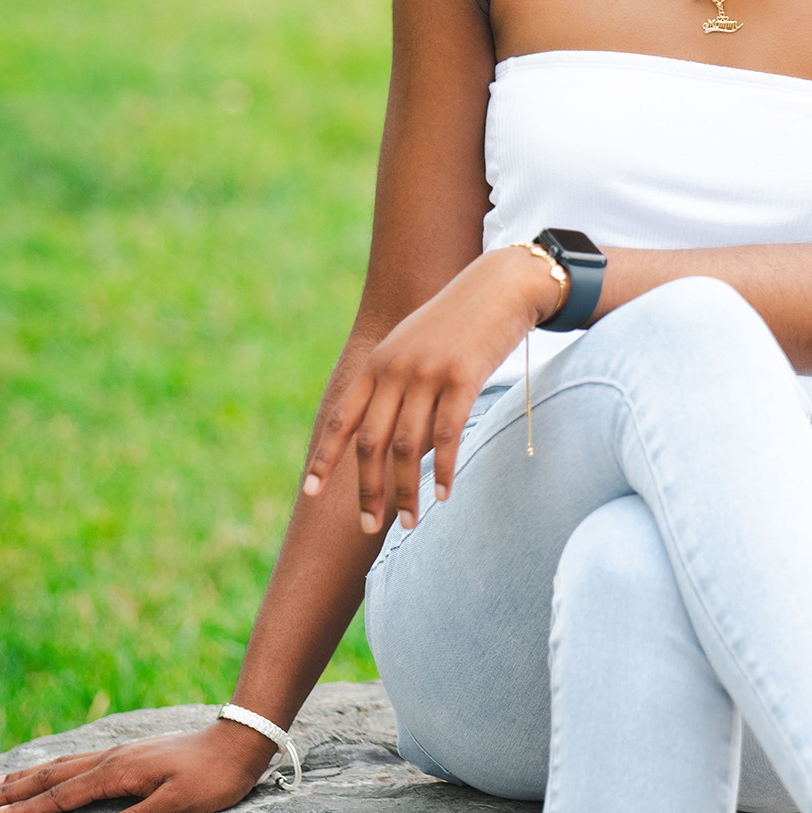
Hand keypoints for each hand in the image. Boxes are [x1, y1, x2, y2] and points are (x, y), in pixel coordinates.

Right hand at [0, 720, 276, 812]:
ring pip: (63, 765)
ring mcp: (121, 753)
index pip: (64, 795)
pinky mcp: (131, 753)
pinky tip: (50, 770)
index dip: (30, 809)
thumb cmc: (214, 778)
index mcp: (119, 773)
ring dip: (29, 776)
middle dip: (15, 790)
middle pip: (53, 775)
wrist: (241, 742)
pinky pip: (79, 761)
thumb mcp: (178, 806)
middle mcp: (113, 759)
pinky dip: (54, 767)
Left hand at [306, 247, 563, 525]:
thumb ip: (393, 382)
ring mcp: (428, 373)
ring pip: (407, 447)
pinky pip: (447, 435)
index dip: (325, 459)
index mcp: (378, 363)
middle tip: (370, 527)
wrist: (501, 285)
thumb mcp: (413, 345)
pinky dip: (443, 469)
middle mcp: (395, 369)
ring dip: (406, 491)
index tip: (310, 493)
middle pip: (371, 443)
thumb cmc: (458, 322)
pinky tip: (445, 493)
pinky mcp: (463, 378)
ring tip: (411, 522)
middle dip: (368, 491)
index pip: (341, 419)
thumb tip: (388, 436)